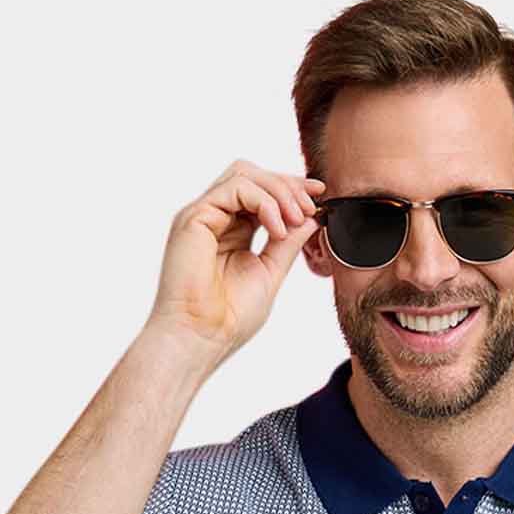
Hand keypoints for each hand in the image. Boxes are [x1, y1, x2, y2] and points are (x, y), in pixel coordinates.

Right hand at [145, 159, 326, 368]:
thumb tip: (311, 217)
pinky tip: (278, 228)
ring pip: (243, 174)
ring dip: (277, 191)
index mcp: (231, 232)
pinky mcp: (194, 217)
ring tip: (295, 218)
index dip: (290, 188)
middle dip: (286, 185)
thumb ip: (287, 244)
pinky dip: (263, 201)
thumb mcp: (270, 273)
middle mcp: (214, 219)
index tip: (319, 195)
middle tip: (310, 206)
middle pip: (252, 175)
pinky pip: (234, 187)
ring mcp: (202, 216)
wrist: (201, 339)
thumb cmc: (229, 319)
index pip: (261, 194)